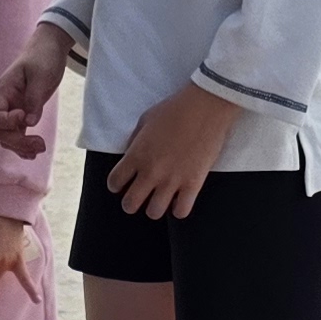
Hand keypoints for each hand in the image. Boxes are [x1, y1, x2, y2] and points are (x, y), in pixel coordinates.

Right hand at [0, 22, 73, 151]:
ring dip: (22, 147)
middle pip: (1, 131)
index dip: (5, 122)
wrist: (49, 48)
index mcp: (4, 91)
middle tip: (39, 143)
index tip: (23, 116)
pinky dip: (25, 146)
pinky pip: (19, 134)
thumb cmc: (42, 57)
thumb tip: (29, 122)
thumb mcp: (40, 75)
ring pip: (9, 136)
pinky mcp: (25, 113)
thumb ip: (33, 98)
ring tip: (40, 148)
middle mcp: (6, 103)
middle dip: (17, 141)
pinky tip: (34, 153)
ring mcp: (15, 109)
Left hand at [105, 81, 236, 222]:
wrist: (206, 106)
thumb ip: (134, 141)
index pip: (114, 182)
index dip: (116, 184)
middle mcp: (151, 171)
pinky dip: (179, 208)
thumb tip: (131, 155)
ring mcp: (173, 180)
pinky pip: (181, 211)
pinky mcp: (193, 183)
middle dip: (131, 202)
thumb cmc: (175, 109)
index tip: (123, 182)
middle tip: (139, 194)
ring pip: (154, 213)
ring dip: (155, 206)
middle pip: (130, 204)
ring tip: (161, 198)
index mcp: (136, 154)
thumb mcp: (145, 119)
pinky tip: (180, 198)